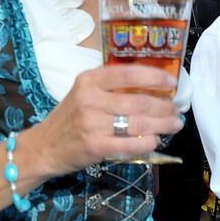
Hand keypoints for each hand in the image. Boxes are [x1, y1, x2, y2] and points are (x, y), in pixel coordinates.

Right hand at [30, 65, 183, 175]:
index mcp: (89, 80)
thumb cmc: (70, 117)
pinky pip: (130, 144)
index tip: (172, 82)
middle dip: (164, 106)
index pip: (128, 74)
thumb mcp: (85, 93)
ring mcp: (92, 124)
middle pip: (139, 101)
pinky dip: (148, 142)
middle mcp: (90, 99)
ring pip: (139, 123)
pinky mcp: (95, 146)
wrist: (43, 147)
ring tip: (174, 124)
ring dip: (162, 125)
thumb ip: (111, 87)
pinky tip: (156, 140)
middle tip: (176, 110)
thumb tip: (152, 85)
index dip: (155, 77)